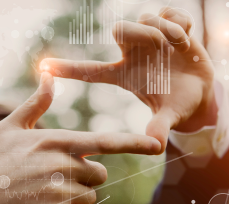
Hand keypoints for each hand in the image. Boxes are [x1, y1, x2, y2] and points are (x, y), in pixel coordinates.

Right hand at [0, 72, 160, 203]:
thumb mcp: (10, 127)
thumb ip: (35, 103)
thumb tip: (48, 76)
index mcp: (57, 141)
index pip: (105, 142)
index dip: (134, 143)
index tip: (157, 145)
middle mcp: (62, 165)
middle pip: (99, 175)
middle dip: (85, 178)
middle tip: (56, 179)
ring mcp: (59, 193)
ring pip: (90, 197)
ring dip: (74, 198)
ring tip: (45, 194)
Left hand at [40, 7, 216, 152]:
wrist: (201, 91)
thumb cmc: (180, 104)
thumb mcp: (170, 116)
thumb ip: (160, 127)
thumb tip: (156, 146)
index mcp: (125, 75)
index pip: (90, 71)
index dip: (68, 68)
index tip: (44, 66)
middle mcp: (133, 54)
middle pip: (119, 29)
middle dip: (139, 33)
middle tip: (162, 46)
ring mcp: (150, 39)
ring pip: (144, 18)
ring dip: (165, 31)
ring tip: (180, 47)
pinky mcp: (168, 27)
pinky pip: (168, 12)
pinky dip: (179, 22)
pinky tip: (186, 40)